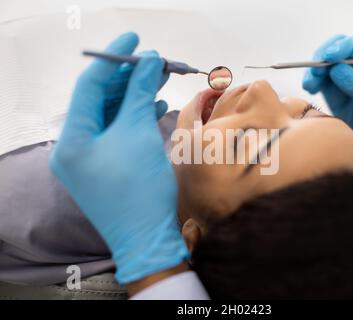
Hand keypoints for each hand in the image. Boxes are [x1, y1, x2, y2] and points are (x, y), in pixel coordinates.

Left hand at [49, 32, 188, 283]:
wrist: (148, 239)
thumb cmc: (140, 189)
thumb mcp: (138, 133)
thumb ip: (139, 92)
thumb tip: (149, 60)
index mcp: (71, 140)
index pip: (88, 85)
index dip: (114, 58)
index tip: (134, 38)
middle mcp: (74, 148)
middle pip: (100, 99)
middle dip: (128, 78)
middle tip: (154, 61)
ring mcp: (89, 159)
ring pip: (112, 116)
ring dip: (135, 96)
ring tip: (160, 78)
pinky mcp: (106, 167)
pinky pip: (118, 134)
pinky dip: (136, 118)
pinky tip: (155, 106)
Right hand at [303, 34, 352, 172]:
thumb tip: (336, 68)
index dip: (344, 46)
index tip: (329, 56)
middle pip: (339, 50)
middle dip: (324, 56)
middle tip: (315, 70)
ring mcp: (348, 82)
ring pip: (326, 66)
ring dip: (315, 71)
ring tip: (309, 84)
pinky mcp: (336, 95)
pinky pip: (321, 82)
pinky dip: (313, 82)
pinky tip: (310, 88)